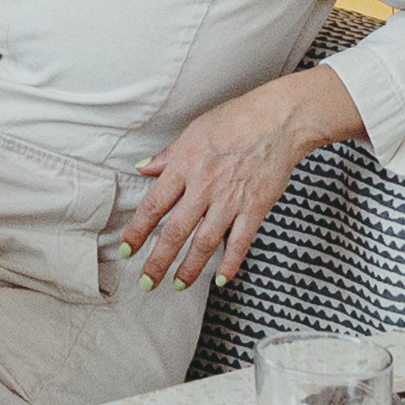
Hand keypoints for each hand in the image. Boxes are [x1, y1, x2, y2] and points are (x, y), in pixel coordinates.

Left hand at [121, 67, 347, 290]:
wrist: (277, 120)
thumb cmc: (235, 119)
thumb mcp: (193, 131)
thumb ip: (168, 156)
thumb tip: (143, 168)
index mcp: (185, 165)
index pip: (154, 205)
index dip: (138, 231)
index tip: (127, 249)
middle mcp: (204, 186)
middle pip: (175, 231)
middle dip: (158, 261)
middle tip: (147, 281)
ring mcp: (230, 200)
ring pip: (204, 243)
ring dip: (189, 268)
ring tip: (177, 284)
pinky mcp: (255, 209)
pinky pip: (240, 242)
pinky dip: (230, 263)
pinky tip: (221, 279)